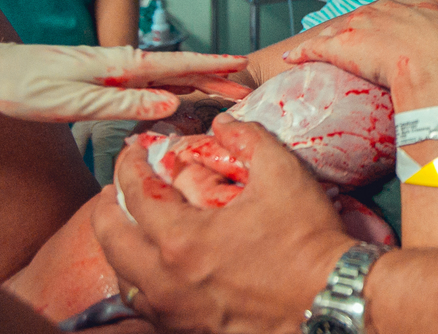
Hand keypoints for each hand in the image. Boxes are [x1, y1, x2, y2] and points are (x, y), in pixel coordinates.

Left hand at [0, 36, 249, 122]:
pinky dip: (170, 87)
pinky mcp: (100, 78)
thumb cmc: (23, 86)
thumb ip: (124, 103)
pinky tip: (176, 96)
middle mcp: (120, 62)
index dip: (211, 66)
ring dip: (195, 83)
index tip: (241, 65)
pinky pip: (146, 82)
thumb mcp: (74, 101)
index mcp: (119, 64)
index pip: (176, 64)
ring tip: (223, 92)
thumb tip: (169, 103)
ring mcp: (110, 69)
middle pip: (177, 69)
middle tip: (245, 88)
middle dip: (213, 77)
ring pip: (164, 76)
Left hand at [93, 114, 354, 333]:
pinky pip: (145, 305)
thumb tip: (224, 123)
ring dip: (121, 246)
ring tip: (132, 226)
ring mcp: (175, 312)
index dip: (129, 165)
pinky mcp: (190, 330)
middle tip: (117, 188)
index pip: (136, 194)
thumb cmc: (307, 240)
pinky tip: (157, 268)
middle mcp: (166, 281)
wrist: (329, 301)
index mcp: (181, 240)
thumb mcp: (283, 174)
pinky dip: (140, 280)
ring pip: (123, 277)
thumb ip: (249, 139)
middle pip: (111, 240)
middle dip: (108, 207)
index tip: (133, 149)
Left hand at [284, 0, 437, 108]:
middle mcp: (391, 11)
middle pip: (366, 17)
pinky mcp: (345, 44)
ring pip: (341, 30)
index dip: (387, 25)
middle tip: (351, 45)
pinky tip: (296, 57)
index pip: (397, 12)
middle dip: (356, 30)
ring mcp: (366, 26)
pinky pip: (319, 46)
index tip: (384, 36)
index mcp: (423, 8)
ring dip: (328, 41)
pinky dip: (306, 51)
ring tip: (319, 50)